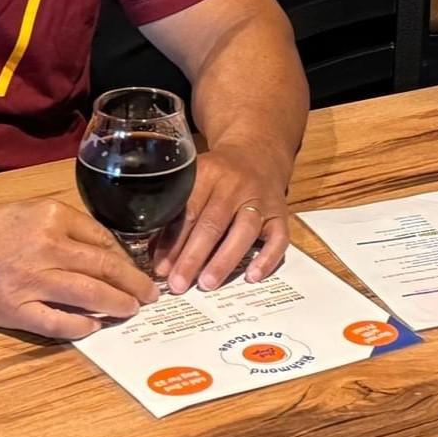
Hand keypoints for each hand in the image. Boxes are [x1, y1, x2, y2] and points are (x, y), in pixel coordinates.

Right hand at [0, 198, 156, 338]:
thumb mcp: (27, 213)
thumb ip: (62, 226)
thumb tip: (100, 249)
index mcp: (51, 217)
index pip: (101, 239)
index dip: (124, 257)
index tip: (137, 269)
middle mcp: (46, 245)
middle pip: (103, 266)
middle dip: (132, 283)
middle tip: (149, 295)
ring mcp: (31, 279)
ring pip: (87, 294)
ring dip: (115, 304)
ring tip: (131, 311)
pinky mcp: (14, 308)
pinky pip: (57, 321)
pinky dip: (80, 326)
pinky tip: (93, 328)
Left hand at [155, 141, 290, 293]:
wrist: (258, 152)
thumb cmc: (219, 175)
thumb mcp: (195, 180)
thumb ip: (178, 212)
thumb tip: (156, 253)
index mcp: (208, 173)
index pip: (188, 210)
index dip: (173, 241)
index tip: (161, 268)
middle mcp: (235, 185)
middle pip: (213, 223)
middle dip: (193, 257)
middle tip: (178, 284)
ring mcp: (261, 199)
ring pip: (244, 230)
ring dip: (224, 259)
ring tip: (206, 284)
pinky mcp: (280, 213)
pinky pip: (279, 237)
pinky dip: (268, 258)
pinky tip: (252, 277)